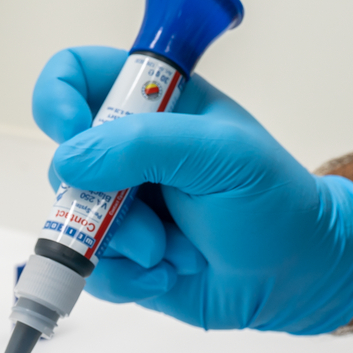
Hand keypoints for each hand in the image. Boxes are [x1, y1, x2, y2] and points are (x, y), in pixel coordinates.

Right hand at [32, 46, 352, 333]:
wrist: (294, 277)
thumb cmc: (273, 203)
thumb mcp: (223, 155)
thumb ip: (145, 145)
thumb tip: (69, 160)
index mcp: (151, 104)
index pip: (75, 73)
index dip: (59, 97)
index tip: (73, 132)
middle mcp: (124, 151)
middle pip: (63, 158)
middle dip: (100, 199)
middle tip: (148, 218)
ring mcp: (116, 205)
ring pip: (71, 220)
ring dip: (123, 244)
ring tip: (173, 252)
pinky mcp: (117, 254)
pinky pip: (88, 267)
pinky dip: (126, 278)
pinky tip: (167, 273)